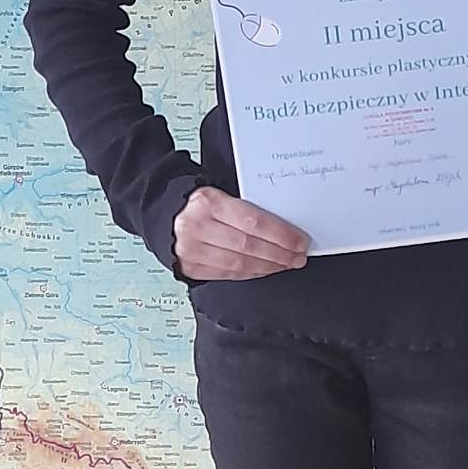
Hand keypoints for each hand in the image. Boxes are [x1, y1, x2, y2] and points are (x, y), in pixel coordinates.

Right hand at [173, 187, 309, 281]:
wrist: (167, 214)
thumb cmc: (201, 204)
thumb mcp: (222, 194)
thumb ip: (248, 208)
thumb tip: (285, 227)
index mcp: (208, 203)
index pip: (253, 222)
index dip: (281, 234)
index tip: (300, 241)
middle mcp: (197, 227)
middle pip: (249, 246)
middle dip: (280, 254)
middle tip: (298, 256)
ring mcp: (191, 250)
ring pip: (240, 264)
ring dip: (269, 266)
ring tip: (287, 264)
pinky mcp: (191, 268)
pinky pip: (229, 274)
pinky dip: (252, 273)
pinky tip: (266, 269)